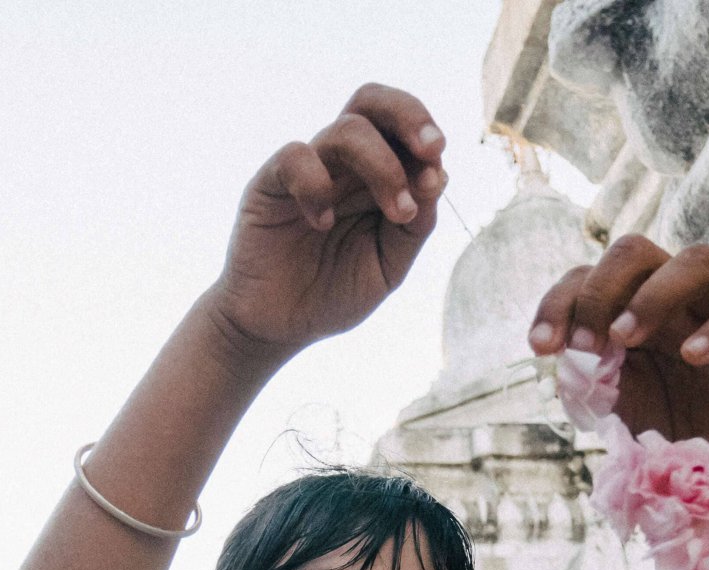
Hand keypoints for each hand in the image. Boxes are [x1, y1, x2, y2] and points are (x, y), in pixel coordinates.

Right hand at [204, 84, 445, 364]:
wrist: (278, 328)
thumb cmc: (332, 293)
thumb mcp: (388, 266)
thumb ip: (415, 226)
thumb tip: (438, 176)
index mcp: (373, 176)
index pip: (401, 129)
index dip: (425, 140)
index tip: (435, 178)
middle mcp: (342, 165)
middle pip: (372, 101)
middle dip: (410, 115)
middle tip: (430, 150)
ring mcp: (307, 171)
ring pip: (345, 130)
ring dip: (382, 165)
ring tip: (395, 212)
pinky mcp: (269, 185)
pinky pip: (295, 158)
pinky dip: (317, 185)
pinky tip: (323, 224)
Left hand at [528, 237, 708, 484]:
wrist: (705, 473)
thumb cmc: (653, 425)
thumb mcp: (608, 398)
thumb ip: (583, 369)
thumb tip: (556, 349)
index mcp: (626, 304)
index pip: (587, 275)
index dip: (558, 303)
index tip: (540, 347)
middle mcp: (671, 296)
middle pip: (637, 252)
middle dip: (601, 289)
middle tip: (584, 344)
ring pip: (699, 261)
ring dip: (654, 295)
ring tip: (625, 338)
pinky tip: (693, 356)